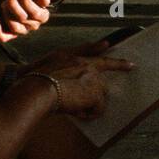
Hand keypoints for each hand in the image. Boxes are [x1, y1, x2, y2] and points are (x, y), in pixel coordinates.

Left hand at [0, 0, 50, 42]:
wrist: (16, 1)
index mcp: (42, 16)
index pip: (36, 14)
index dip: (28, 4)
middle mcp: (33, 25)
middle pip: (23, 19)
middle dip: (14, 6)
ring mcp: (21, 31)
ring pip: (15, 27)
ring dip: (7, 14)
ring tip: (4, 4)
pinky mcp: (9, 34)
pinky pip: (3, 37)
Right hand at [19, 46, 133, 118]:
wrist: (36, 89)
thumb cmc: (28, 83)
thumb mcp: (32, 70)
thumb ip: (41, 73)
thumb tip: (35, 80)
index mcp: (63, 56)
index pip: (83, 49)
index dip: (94, 47)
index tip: (106, 44)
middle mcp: (79, 61)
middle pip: (102, 63)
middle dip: (118, 64)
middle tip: (131, 65)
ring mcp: (90, 74)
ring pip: (97, 93)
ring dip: (87, 104)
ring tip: (73, 108)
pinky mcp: (96, 89)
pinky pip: (97, 108)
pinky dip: (88, 114)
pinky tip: (78, 113)